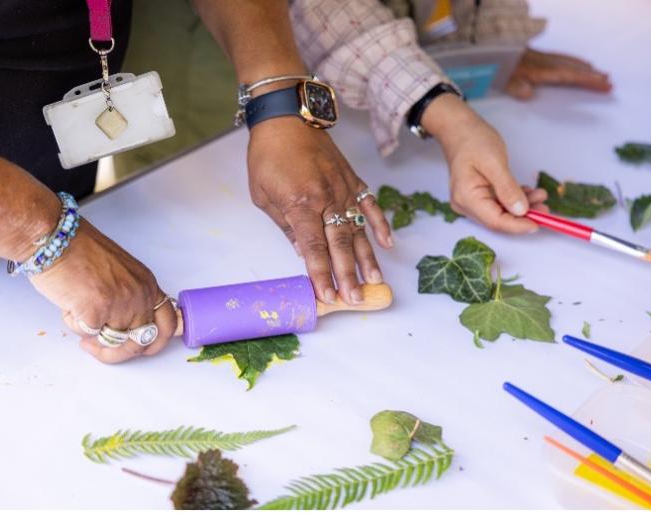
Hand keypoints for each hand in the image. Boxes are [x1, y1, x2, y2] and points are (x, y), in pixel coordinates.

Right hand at [30, 219, 176, 363]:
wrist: (55, 238)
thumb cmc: (79, 251)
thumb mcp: (120, 273)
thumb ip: (130, 298)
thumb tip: (126, 328)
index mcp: (147, 284)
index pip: (168, 324)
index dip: (155, 343)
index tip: (137, 348)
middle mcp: (139, 295)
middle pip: (141, 343)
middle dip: (117, 353)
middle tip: (96, 347)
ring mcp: (120, 304)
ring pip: (112, 342)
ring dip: (91, 334)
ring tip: (77, 311)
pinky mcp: (96, 311)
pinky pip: (87, 334)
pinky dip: (74, 323)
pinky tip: (69, 302)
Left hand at [247, 116, 392, 304]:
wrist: (286, 116)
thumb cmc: (268, 155)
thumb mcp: (263, 195)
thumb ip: (286, 226)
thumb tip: (303, 252)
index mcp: (301, 204)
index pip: (314, 247)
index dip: (321, 274)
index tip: (327, 296)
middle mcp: (326, 198)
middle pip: (339, 244)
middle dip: (347, 275)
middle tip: (355, 299)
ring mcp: (343, 188)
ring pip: (358, 229)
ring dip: (367, 257)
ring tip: (374, 281)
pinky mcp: (352, 179)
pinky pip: (370, 204)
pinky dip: (380, 223)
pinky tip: (387, 243)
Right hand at [421, 94, 547, 232]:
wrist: (459, 129)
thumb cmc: (473, 141)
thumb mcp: (494, 162)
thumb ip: (507, 188)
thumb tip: (521, 211)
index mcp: (467, 198)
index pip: (495, 221)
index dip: (518, 225)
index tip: (539, 223)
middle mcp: (466, 204)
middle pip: (498, 219)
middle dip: (523, 217)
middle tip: (546, 208)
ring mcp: (470, 201)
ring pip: (500, 212)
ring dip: (522, 208)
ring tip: (541, 195)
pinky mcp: (477, 196)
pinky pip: (498, 204)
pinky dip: (514, 200)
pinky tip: (528, 193)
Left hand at [506, 48, 612, 99]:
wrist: (490, 50)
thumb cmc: (497, 68)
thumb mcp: (503, 80)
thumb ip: (516, 87)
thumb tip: (528, 94)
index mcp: (541, 70)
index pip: (569, 76)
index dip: (587, 80)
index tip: (603, 84)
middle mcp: (546, 62)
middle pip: (574, 69)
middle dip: (592, 76)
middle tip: (609, 83)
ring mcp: (543, 59)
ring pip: (570, 63)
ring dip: (586, 69)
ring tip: (601, 75)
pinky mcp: (538, 57)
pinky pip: (563, 59)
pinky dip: (575, 63)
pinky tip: (579, 65)